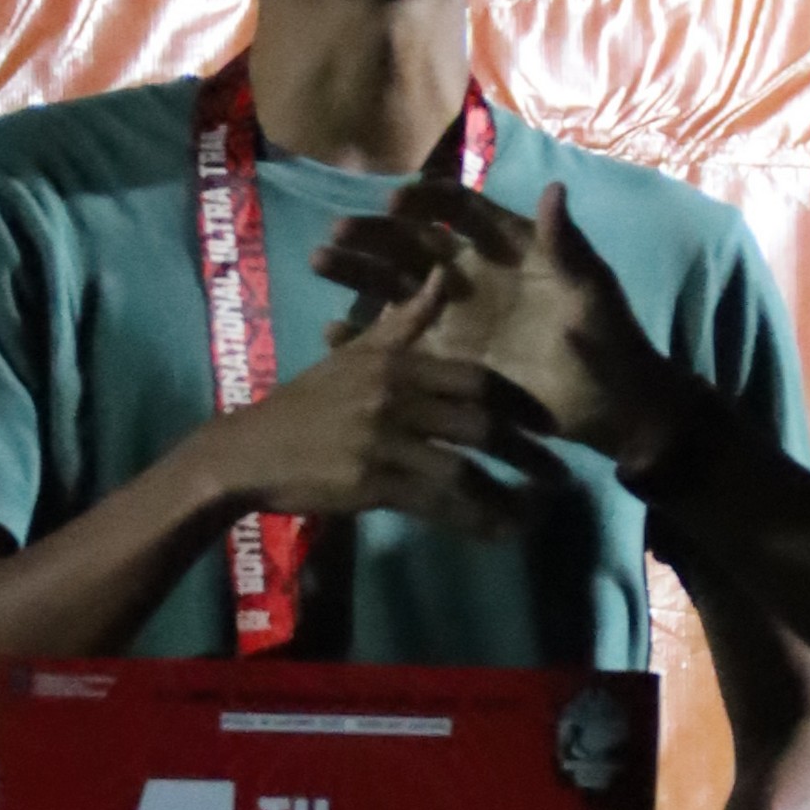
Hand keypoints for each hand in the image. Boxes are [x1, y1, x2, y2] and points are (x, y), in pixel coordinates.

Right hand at [220, 275, 532, 532]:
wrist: (249, 453)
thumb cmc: (306, 405)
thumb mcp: (354, 355)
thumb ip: (404, 322)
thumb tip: (442, 274)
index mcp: (396, 364)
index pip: (473, 380)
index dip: (517, 403)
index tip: (548, 423)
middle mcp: (394, 397)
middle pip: (478, 425)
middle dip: (525, 452)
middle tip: (560, 475)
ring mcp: (382, 441)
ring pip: (462, 470)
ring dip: (506, 496)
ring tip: (537, 515)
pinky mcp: (370, 483)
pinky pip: (435, 505)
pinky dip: (471, 522)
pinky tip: (497, 535)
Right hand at [313, 182, 684, 465]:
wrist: (612, 405)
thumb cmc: (609, 341)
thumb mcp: (592, 292)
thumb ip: (568, 244)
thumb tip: (554, 189)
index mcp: (506, 247)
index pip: (460, 208)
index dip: (429, 200)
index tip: (397, 200)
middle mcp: (473, 274)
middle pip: (415, 242)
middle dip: (376, 233)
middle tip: (337, 231)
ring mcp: (454, 316)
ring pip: (396, 284)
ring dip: (358, 271)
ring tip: (319, 261)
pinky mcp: (444, 357)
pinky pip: (397, 342)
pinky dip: (364, 336)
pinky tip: (331, 333)